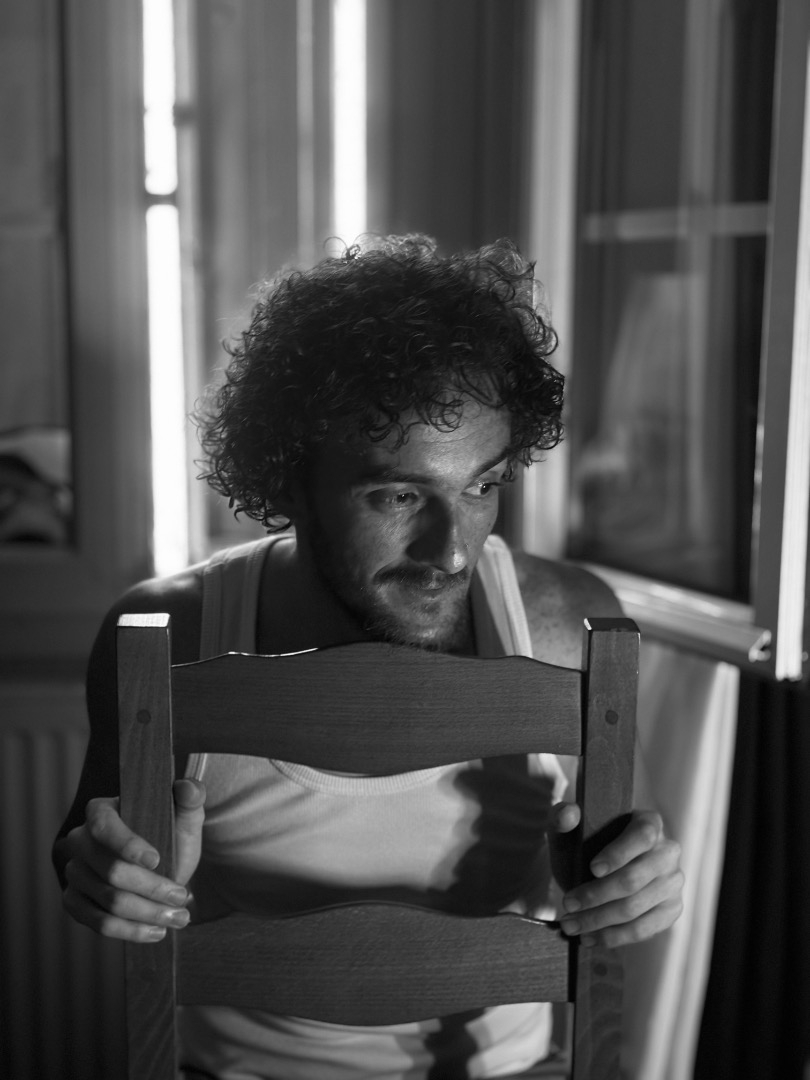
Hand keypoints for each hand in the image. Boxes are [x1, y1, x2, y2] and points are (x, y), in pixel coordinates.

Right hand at [61, 778, 205, 942]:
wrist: (163, 867)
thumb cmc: (170, 836)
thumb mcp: (185, 816)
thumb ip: (191, 798)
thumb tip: (189, 788)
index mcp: (101, 811)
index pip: (104, 826)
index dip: (126, 844)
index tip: (156, 860)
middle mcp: (80, 840)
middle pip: (111, 871)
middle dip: (151, 888)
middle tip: (182, 897)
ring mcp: (74, 872)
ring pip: (108, 901)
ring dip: (146, 914)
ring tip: (178, 917)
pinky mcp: (74, 900)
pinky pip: (96, 923)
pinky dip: (129, 931)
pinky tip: (155, 931)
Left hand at [553, 805, 682, 947]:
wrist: (599, 867)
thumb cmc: (587, 842)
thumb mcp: (571, 827)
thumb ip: (563, 816)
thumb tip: (567, 815)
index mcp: (650, 822)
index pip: (642, 837)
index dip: (619, 854)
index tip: (592, 868)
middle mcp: (668, 852)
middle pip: (634, 879)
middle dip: (596, 896)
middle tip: (567, 904)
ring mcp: (673, 883)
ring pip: (636, 908)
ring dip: (599, 921)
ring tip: (571, 925)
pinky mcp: (671, 910)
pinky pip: (645, 929)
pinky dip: (614, 937)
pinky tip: (590, 937)